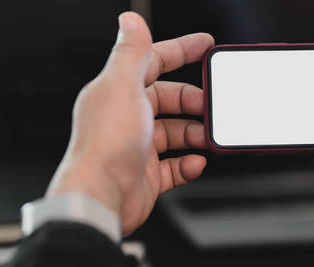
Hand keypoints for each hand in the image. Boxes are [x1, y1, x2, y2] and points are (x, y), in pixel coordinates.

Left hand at [46, 12, 213, 233]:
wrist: (101, 198)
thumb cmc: (106, 145)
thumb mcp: (121, 86)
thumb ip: (130, 52)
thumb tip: (130, 20)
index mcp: (117, 91)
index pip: (153, 61)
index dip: (181, 50)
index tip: (206, 46)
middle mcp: (126, 117)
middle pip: (169, 99)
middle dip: (193, 100)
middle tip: (212, 105)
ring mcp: (137, 147)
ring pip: (175, 132)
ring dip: (195, 133)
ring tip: (208, 136)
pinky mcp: (146, 175)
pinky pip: (175, 166)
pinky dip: (189, 164)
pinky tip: (196, 162)